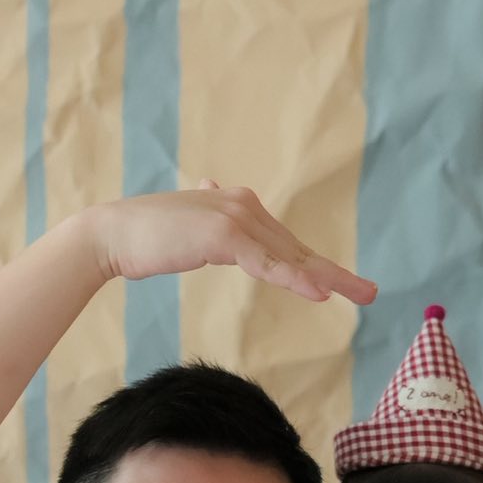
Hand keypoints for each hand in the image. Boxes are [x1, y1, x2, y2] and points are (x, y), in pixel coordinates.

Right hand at [86, 184, 375, 304]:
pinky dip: (294, 278)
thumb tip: (213, 187)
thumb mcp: (189, 228)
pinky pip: (267, 263)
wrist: (111, 234)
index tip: (346, 285)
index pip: (286, 244)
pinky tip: (319, 292)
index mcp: (240, 206)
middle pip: (298, 249)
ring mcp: (235, 218)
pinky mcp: (223, 235)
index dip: (316, 266)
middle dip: (336, 274)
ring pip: (290, 257)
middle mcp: (244, 206)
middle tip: (371, 294)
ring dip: (328, 278)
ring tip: (361, 294)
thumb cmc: (147, 237)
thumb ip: (209, 219)